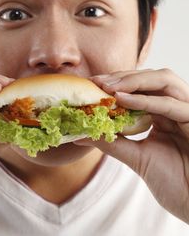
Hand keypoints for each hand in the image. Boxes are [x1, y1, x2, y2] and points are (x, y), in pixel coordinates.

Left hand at [75, 69, 188, 223]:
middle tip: (98, 82)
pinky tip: (122, 99)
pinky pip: (170, 104)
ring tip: (108, 88)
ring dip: (134, 81)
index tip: (93, 83)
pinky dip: (145, 99)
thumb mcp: (136, 157)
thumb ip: (112, 143)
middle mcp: (177, 106)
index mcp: (165, 112)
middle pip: (152, 77)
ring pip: (164, 81)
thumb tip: (80, 135)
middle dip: (123, 77)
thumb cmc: (174, 181)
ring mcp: (188, 110)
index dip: (118, 81)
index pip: (142, 86)